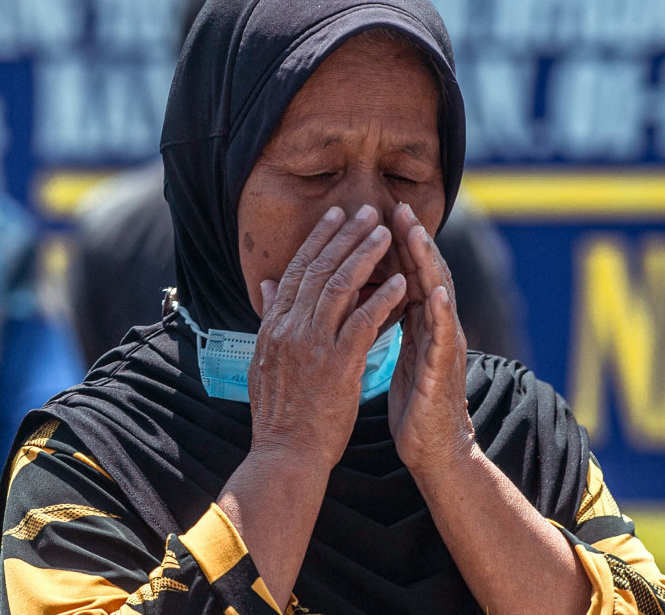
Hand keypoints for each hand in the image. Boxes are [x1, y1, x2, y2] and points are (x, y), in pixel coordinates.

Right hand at [249, 204, 406, 466]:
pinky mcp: (338, 364)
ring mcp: (313, 344)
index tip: (336, 216)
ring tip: (386, 233)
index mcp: (273, 326)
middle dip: (345, 236)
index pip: (297, 270)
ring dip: (366, 256)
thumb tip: (267, 287)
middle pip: (320, 269)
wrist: (285, 453)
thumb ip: (269, 319)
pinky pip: (364, 321)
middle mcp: (290, 328)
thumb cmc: (279, 412)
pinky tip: (401, 281)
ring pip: (341, 286)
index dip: (318, 240)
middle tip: (367, 211)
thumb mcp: (263, 360)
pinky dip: (383, 298)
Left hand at [387, 202, 475, 477]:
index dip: (392, 243)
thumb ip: (383, 322)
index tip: (375, 213)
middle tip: (396, 206)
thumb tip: (364, 296)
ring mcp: (443, 348)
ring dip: (428, 265)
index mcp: (418, 323)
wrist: (434, 449)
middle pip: (423, 275)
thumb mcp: (397, 354)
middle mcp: (435, 328)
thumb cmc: (413, 402)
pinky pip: (443, 339)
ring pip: (437, 297)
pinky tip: (437, 293)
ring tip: (416, 234)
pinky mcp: (443, 373)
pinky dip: (442, 314)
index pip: (405, 273)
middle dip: (411, 240)